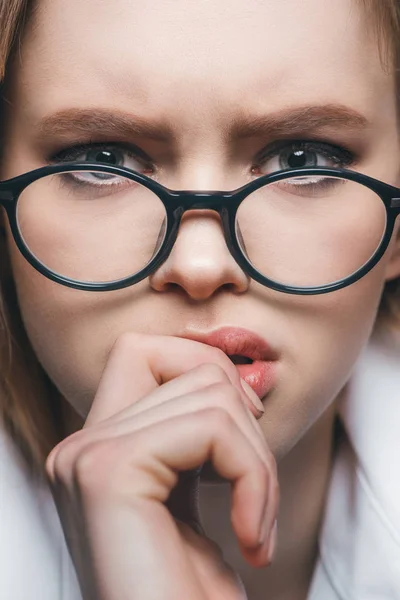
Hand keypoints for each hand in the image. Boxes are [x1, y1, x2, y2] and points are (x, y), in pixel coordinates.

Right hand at [46, 333, 278, 599]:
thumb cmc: (192, 593)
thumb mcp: (201, 490)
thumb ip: (204, 428)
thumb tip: (246, 374)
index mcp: (100, 448)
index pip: (146, 350)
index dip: (204, 369)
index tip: (243, 432)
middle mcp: (81, 446)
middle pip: (188, 364)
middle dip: (247, 419)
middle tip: (256, 490)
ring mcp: (86, 456)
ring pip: (210, 392)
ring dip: (259, 461)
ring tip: (255, 523)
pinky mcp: (108, 473)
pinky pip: (211, 428)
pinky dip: (254, 478)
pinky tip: (249, 537)